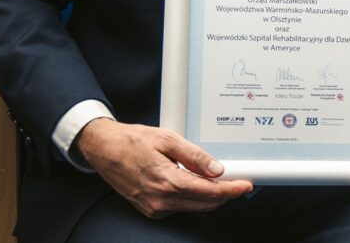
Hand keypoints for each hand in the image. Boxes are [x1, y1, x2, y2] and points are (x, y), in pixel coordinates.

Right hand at [74, 118, 252, 218]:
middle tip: (238, 181)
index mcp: (167, 182)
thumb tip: (216, 168)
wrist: (104, 150)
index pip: (209, 192)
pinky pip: (180, 207)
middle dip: (224, 194)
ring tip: (222, 181)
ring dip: (210, 197)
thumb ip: (194, 155)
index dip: (231, 190)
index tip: (245, 185)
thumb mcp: (168, 139)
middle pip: (204, 203)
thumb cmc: (132, 141)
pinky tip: (198, 184)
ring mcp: (154, 207)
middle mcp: (161, 200)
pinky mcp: (150, 209)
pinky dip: (193, 198)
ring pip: (193, 207)